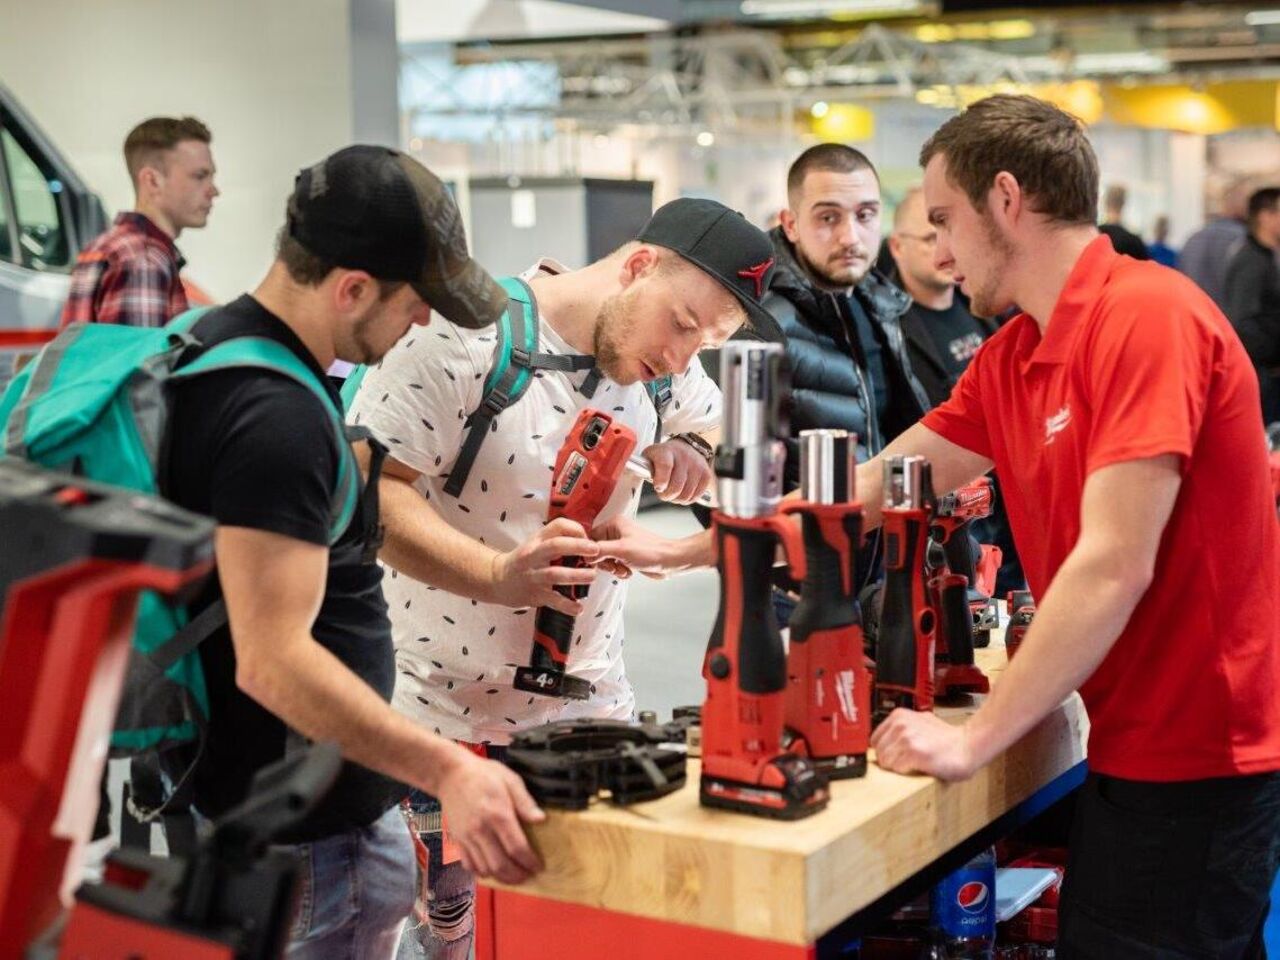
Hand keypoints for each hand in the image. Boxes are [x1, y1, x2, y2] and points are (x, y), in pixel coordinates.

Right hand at [434, 750, 545, 884]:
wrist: (451, 775)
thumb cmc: (483, 775)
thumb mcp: (510, 779)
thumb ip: (525, 801)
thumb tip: (541, 819)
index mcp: (498, 814)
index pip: (516, 847)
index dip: (529, 862)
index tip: (538, 866)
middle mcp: (481, 830)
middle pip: (500, 865)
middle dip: (517, 875)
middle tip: (528, 875)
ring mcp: (467, 837)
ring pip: (485, 869)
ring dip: (502, 878)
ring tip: (514, 875)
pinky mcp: (457, 840)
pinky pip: (470, 865)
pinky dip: (483, 873)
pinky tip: (493, 869)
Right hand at [488, 518, 599, 613]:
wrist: (499, 580)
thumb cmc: (525, 560)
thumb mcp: (536, 544)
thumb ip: (557, 540)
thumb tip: (587, 540)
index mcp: (537, 540)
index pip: (557, 526)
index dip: (576, 529)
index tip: (589, 538)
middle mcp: (533, 556)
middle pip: (555, 546)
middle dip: (577, 547)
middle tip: (595, 551)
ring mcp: (533, 576)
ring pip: (555, 574)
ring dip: (576, 575)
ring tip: (592, 576)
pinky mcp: (535, 595)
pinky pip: (553, 600)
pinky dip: (567, 605)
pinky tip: (579, 608)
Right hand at [590, 515, 676, 579]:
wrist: (670, 561)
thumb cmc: (651, 551)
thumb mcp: (621, 550)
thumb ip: (599, 551)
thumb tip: (584, 555)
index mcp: (613, 524)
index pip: (590, 537)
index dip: (591, 552)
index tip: (594, 561)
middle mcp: (616, 532)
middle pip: (596, 551)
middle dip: (604, 562)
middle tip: (613, 565)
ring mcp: (621, 544)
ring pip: (605, 560)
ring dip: (612, 568)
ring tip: (622, 568)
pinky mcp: (626, 555)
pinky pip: (614, 565)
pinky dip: (619, 570)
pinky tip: (628, 571)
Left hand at [642, 440, 712, 504]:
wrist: (684, 448)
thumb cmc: (663, 456)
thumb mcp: (650, 457)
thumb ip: (642, 468)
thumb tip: (637, 476)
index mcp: (666, 451)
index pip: (665, 465)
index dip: (662, 480)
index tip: (658, 488)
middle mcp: (683, 456)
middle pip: (677, 485)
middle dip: (667, 495)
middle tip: (663, 494)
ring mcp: (697, 465)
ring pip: (687, 493)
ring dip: (677, 499)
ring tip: (673, 493)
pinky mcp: (706, 474)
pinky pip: (697, 495)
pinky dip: (688, 499)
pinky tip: (683, 493)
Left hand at [870, 709, 978, 781]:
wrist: (968, 746)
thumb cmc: (946, 739)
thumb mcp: (919, 723)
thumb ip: (900, 729)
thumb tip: (881, 743)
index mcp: (899, 715)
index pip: (875, 740)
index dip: (885, 751)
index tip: (895, 755)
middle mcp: (900, 724)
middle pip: (879, 752)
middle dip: (891, 760)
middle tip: (909, 761)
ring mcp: (906, 737)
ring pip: (886, 761)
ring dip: (899, 767)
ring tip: (916, 762)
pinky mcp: (914, 752)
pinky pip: (897, 768)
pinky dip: (906, 771)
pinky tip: (920, 766)